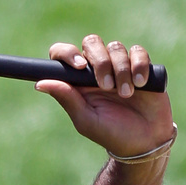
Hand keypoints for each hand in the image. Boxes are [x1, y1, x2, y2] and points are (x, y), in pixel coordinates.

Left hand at [36, 35, 173, 157]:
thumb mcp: (86, 119)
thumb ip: (67, 98)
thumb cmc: (111, 133)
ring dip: (121, 69)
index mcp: (77, 80)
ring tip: (126, 94)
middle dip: (99, 61)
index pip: (63, 54)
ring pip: (115, 47)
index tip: (79, 66)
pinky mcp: (141, 67)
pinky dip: (139, 65)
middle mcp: (95, 69)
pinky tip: (141, 84)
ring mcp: (118, 65)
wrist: (146, 142)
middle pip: (91, 43)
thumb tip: (39, 84)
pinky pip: (138, 52)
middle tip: (106, 86)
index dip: (67, 53)